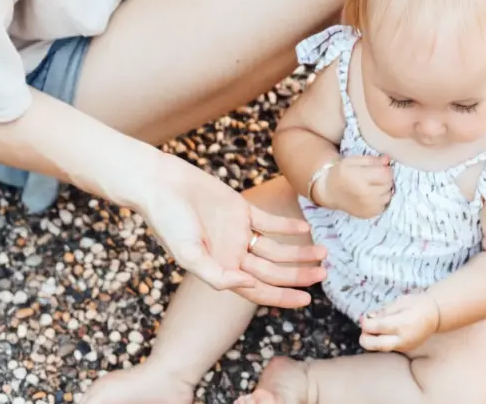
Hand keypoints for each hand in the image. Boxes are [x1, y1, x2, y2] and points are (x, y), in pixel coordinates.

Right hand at [136, 152, 326, 307]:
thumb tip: (246, 286)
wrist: (162, 185)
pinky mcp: (241, 209)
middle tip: (323, 274)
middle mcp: (233, 254)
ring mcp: (238, 232)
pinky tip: (305, 227)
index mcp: (221, 269)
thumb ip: (215, 275)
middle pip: (273, 271)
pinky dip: (287, 225)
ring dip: (299, 251)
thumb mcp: (187, 253)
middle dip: (298, 275)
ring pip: (276, 248)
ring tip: (323, 253)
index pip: (258, 290)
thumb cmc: (168, 221)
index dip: (282, 297)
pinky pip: (269, 221)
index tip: (307, 300)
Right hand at [316, 154, 393, 218]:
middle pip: (388, 185)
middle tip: (376, 176)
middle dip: (385, 179)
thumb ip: (372, 160)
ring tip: (373, 186)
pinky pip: (383, 206)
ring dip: (384, 190)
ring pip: (388, 196)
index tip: (380, 168)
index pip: (386, 174)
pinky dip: (380, 200)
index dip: (385, 169)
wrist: (329, 192)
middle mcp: (365, 195)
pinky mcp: (368, 215)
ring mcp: (367, 207)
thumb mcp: (353, 161)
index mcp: (360, 178)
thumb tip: (387, 160)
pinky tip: (371, 196)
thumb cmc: (341, 173)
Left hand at [360, 294, 440, 352]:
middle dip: (364, 337)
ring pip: (380, 348)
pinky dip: (381, 341)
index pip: (374, 328)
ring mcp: (404, 346)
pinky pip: (388, 347)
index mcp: (400, 324)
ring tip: (373, 330)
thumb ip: (383, 312)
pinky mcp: (405, 349)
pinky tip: (382, 333)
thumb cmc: (417, 304)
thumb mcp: (399, 302)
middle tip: (364, 328)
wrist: (436, 315)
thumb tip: (367, 318)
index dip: (365, 323)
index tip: (363, 317)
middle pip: (374, 344)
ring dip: (372, 341)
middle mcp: (401, 338)